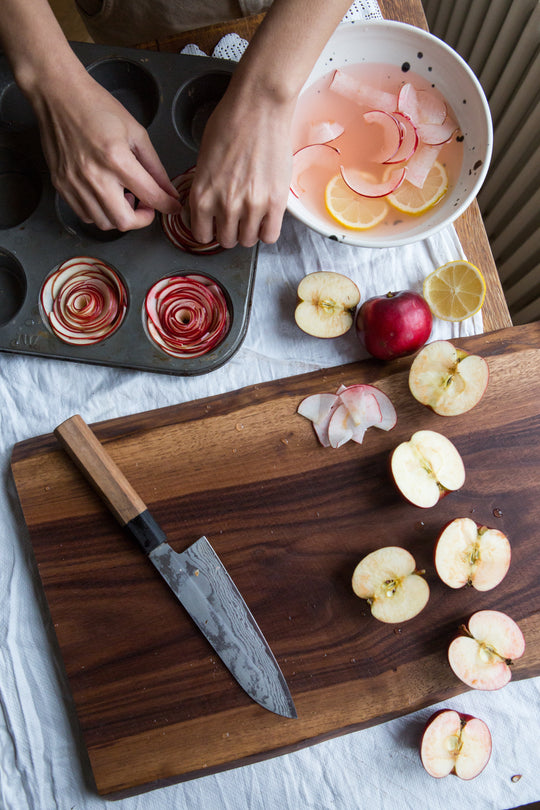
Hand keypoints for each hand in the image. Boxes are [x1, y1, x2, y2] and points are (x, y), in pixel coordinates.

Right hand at [34, 71, 181, 230]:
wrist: (58, 94)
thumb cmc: (97, 107)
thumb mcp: (136, 132)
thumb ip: (154, 166)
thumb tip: (169, 191)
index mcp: (117, 159)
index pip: (150, 196)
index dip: (167, 205)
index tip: (172, 206)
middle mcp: (94, 176)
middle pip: (124, 221)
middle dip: (141, 219)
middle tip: (145, 205)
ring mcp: (74, 183)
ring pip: (104, 222)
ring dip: (120, 216)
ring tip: (123, 195)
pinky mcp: (61, 185)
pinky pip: (85, 214)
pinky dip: (100, 212)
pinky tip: (105, 195)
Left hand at [188, 89, 293, 248]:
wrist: (259, 108)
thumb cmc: (230, 124)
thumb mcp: (204, 160)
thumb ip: (207, 189)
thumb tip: (211, 208)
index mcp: (202, 196)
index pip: (202, 235)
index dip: (211, 230)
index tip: (217, 225)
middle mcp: (224, 206)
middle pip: (227, 240)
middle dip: (232, 231)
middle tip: (238, 217)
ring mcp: (251, 206)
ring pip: (248, 241)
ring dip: (250, 231)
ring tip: (254, 214)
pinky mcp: (275, 203)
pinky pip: (270, 236)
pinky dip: (268, 230)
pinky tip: (267, 217)